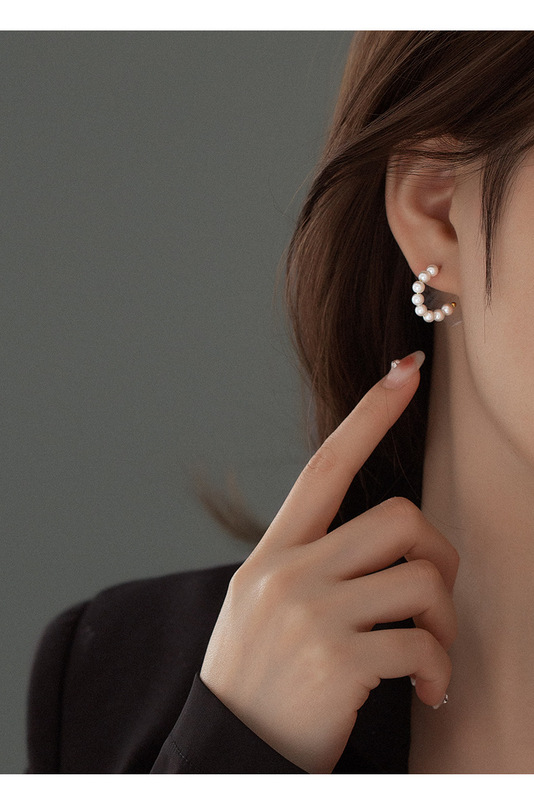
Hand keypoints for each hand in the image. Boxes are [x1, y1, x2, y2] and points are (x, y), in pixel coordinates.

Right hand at [200, 351, 458, 772]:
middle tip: (433, 596)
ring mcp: (312, 616)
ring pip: (422, 577)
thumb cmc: (256, 678)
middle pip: (399, 518)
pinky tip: (428, 692)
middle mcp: (290, 573)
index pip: (326, 465)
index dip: (370, 414)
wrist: (226, 754)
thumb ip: (312, 564)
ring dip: (444, 619)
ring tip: (430, 652)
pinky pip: (423, 644)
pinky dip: (441, 670)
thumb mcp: (264, 606)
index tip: (406, 372)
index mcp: (273, 554)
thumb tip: (387, 539)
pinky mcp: (339, 662)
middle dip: (436, 551)